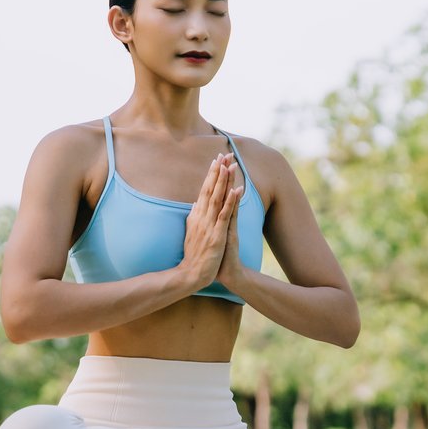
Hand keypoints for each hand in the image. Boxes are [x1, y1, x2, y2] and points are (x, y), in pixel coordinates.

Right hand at [179, 152, 241, 290]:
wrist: (191, 274)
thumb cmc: (195, 255)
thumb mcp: (192, 232)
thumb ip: (193, 217)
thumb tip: (194, 204)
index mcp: (197, 215)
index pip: (205, 190)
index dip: (211, 174)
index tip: (217, 159)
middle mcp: (201, 217)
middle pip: (210, 189)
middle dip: (218, 171)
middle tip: (225, 153)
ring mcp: (208, 225)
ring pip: (217, 198)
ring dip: (223, 181)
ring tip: (229, 165)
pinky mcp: (216, 235)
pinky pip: (224, 215)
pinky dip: (230, 202)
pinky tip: (235, 190)